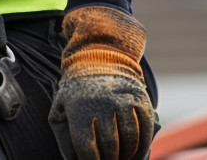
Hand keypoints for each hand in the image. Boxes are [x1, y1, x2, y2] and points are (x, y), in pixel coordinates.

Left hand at [48, 6, 155, 159]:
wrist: (98, 58)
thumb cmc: (76, 92)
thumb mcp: (60, 111)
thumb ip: (64, 139)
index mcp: (79, 109)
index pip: (88, 149)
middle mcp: (102, 104)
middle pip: (111, 146)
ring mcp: (123, 100)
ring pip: (130, 140)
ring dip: (127, 155)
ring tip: (122, 159)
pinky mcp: (139, 98)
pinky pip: (146, 128)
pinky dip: (143, 145)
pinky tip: (137, 154)